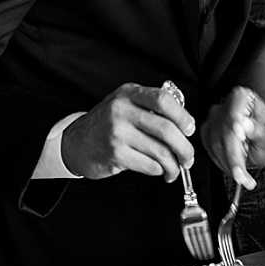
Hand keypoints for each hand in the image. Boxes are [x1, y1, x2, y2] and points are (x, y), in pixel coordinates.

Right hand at [60, 82, 195, 181]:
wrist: (74, 142)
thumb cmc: (106, 124)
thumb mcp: (125, 103)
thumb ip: (150, 107)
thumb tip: (185, 124)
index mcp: (129, 94)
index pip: (163, 100)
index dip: (182, 116)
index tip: (190, 129)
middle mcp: (122, 111)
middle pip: (166, 129)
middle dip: (184, 147)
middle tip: (188, 157)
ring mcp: (117, 133)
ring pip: (160, 151)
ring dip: (174, 164)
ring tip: (176, 168)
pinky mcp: (115, 154)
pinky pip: (149, 164)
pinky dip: (159, 170)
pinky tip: (160, 171)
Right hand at [203, 86, 264, 189]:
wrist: (258, 134)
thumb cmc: (264, 133)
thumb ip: (257, 129)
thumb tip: (244, 124)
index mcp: (242, 98)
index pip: (235, 112)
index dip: (234, 125)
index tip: (239, 136)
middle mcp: (224, 106)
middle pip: (224, 132)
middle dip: (233, 156)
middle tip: (243, 174)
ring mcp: (213, 119)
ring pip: (216, 144)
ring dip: (229, 164)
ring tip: (243, 177)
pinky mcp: (206, 132)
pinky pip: (210, 150)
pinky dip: (222, 163)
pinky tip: (234, 170)